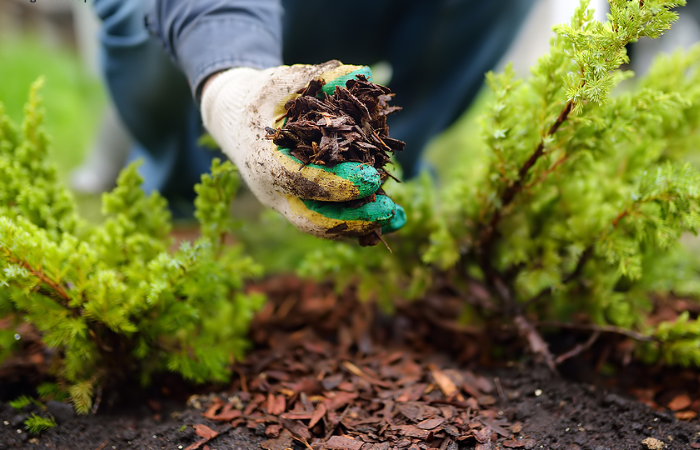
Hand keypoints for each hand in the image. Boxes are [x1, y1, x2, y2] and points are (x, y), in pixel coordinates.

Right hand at [201, 60, 404, 238]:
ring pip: (322, 226)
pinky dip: (357, 222)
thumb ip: (319, 78)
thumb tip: (361, 73)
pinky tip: (390, 218)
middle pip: (313, 219)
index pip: (302, 181)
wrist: (232, 119)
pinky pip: (327, 220)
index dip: (339, 183)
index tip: (373, 178)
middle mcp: (272, 191)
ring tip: (398, 218)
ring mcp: (284, 203)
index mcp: (264, 161)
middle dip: (353, 219)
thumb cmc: (259, 97)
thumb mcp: (282, 81)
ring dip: (361, 226)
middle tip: (389, 210)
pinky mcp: (297, 205)